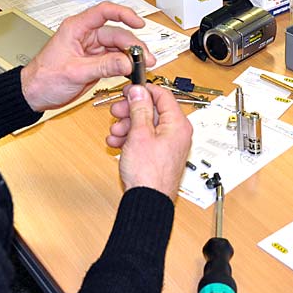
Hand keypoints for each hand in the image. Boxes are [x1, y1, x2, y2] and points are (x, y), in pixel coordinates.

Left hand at [20, 2, 155, 110]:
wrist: (34, 95)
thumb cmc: (43, 78)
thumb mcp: (75, 72)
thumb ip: (103, 66)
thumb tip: (127, 62)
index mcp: (76, 28)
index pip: (104, 12)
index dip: (124, 14)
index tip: (138, 23)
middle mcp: (86, 36)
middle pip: (117, 33)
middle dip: (133, 45)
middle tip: (145, 58)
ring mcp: (92, 49)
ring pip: (119, 47)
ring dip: (132, 56)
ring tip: (143, 66)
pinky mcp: (96, 62)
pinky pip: (116, 60)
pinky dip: (126, 65)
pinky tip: (133, 70)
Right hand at [108, 84, 192, 200]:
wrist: (147, 201)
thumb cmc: (149, 174)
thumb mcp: (139, 134)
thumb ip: (139, 109)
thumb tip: (139, 91)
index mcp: (178, 124)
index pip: (163, 95)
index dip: (143, 90)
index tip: (128, 90)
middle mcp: (176, 133)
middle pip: (152, 110)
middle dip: (131, 111)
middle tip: (116, 112)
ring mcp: (168, 144)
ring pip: (146, 125)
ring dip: (127, 125)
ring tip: (115, 133)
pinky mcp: (159, 154)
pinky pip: (144, 139)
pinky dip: (130, 138)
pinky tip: (117, 143)